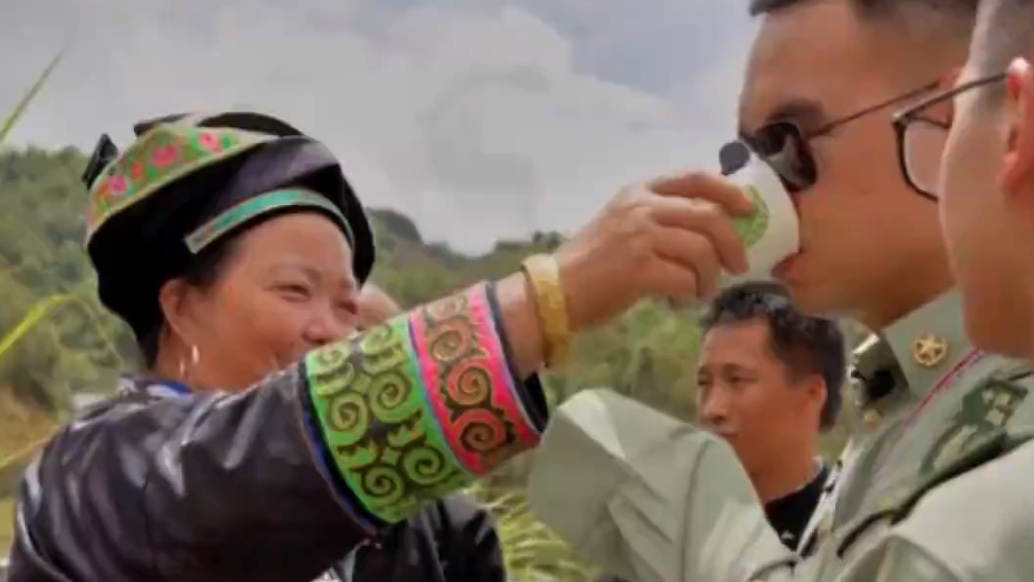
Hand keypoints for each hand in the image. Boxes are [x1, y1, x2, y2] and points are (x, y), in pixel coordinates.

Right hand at [555, 171, 752, 329]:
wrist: (555, 290)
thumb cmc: (590, 263)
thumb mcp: (622, 224)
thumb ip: (659, 218)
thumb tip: (709, 230)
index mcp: (639, 192)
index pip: (695, 179)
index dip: (728, 191)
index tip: (748, 209)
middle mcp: (641, 208)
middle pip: (709, 216)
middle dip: (732, 242)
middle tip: (739, 264)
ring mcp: (640, 236)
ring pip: (702, 249)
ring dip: (712, 274)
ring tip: (705, 289)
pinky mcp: (639, 268)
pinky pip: (686, 278)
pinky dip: (693, 292)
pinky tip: (686, 300)